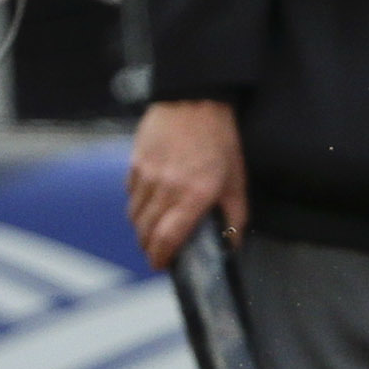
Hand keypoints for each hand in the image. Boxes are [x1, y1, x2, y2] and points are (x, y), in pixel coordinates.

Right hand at [129, 98, 246, 270]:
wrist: (193, 102)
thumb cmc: (218, 139)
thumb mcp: (237, 180)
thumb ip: (234, 215)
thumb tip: (231, 242)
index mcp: (194, 195)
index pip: (167, 238)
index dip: (160, 257)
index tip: (161, 266)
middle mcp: (166, 188)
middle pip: (146, 231)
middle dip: (149, 247)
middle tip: (157, 253)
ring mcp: (146, 176)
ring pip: (135, 216)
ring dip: (142, 229)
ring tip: (152, 231)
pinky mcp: (135, 165)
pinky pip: (131, 195)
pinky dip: (138, 205)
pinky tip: (150, 203)